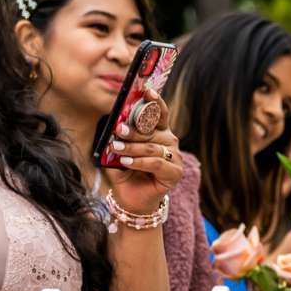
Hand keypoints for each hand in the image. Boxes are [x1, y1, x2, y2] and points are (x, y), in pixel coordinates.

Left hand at [99, 85, 182, 217]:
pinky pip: (156, 163)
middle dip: (133, 130)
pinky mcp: (174, 173)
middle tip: (118, 129)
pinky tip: (126, 162)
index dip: (155, 102)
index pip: (159, 114)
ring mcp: (174, 157)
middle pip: (152, 131)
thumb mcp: (118, 152)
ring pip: (151, 147)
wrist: (132, 198)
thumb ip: (119, 140)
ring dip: (131, 148)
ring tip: (115, 149)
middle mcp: (169, 142)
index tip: (146, 91)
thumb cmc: (126, 172)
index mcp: (158, 132)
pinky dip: (139, 162)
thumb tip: (115, 127)